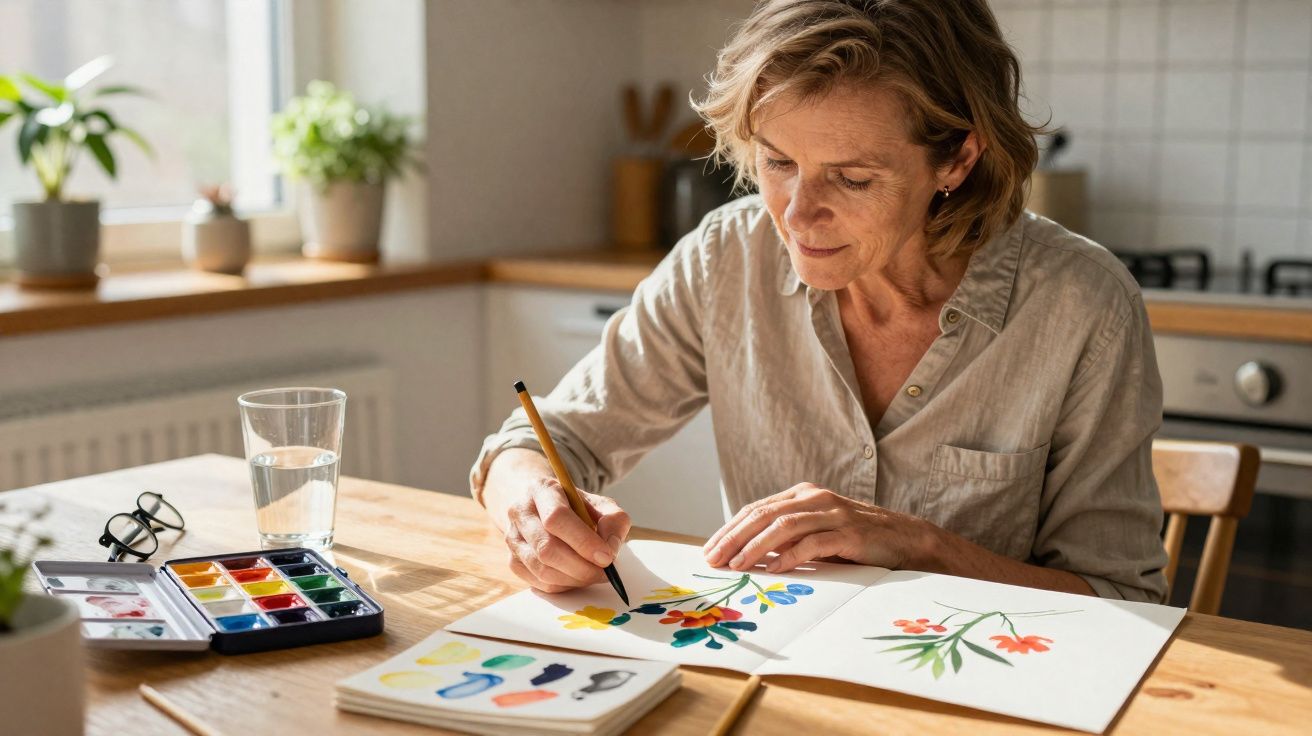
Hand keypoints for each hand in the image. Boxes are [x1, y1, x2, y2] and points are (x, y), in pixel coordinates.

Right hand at [503, 477, 631, 593]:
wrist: (544, 509)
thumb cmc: (575, 507)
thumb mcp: (600, 504)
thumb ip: (613, 520)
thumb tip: (610, 548)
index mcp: (542, 490)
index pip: (556, 518)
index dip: (583, 541)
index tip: (607, 557)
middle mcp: (520, 512)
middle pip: (547, 548)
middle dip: (581, 567)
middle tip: (605, 572)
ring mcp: (513, 538)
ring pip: (542, 570)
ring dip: (574, 578)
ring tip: (593, 573)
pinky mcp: (513, 560)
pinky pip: (539, 583)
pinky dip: (563, 585)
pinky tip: (576, 575)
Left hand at [701, 483, 932, 572]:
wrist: (904, 540)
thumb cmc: (854, 540)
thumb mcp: (815, 534)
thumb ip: (785, 538)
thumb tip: (744, 556)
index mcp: (802, 495)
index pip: (756, 509)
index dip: (729, 529)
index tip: (709, 551)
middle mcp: (814, 498)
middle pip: (763, 515)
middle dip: (734, 538)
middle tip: (714, 559)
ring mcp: (832, 512)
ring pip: (784, 526)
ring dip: (756, 547)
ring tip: (738, 565)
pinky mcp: (849, 532)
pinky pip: (814, 542)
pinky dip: (792, 556)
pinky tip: (775, 568)